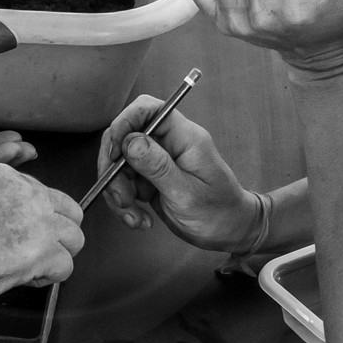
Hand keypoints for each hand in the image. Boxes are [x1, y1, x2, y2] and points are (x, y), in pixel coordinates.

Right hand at [0, 163, 84, 313]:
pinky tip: (25, 278)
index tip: (19, 231)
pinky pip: (66, 267)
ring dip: (56, 256)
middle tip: (35, 251)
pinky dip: (49, 278)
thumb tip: (15, 221)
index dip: (33, 217)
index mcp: (2, 176)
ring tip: (29, 267)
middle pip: (69, 211)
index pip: (41, 191)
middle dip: (57, 233)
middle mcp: (25, 192)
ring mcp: (38, 221)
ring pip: (75, 238)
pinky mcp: (44, 251)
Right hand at [98, 95, 260, 250]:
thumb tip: (129, 140)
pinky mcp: (151, 178)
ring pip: (121, 163)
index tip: (113, 154)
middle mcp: (170, 143)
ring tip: (134, 217)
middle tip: (120, 198)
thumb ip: (158, 166)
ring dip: (119, 191)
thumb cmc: (218, 213)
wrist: (229, 232)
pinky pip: (126, 183)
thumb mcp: (186, 193)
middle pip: (126, 137)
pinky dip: (126, 203)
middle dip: (114, 168)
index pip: (148, 109)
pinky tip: (139, 219)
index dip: (124, 124)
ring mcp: (159, 160)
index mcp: (185, 137)